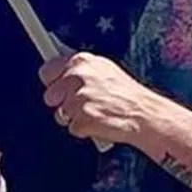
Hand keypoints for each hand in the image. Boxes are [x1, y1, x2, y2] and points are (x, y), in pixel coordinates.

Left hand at [38, 51, 155, 145]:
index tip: (57, 87)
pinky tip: (99, 122)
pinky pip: (72, 129)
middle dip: (61, 103)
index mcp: (81, 61)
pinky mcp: (82, 119)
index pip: (47, 70)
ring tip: (95, 112)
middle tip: (81, 105)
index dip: (53, 83)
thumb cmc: (127, 94)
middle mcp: (78, 77)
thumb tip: (61, 71)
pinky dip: (84, 130)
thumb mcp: (104, 70)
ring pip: (60, 114)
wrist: (145, 114)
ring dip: (74, 118)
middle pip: (49, 95)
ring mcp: (79, 99)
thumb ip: (80, 70)